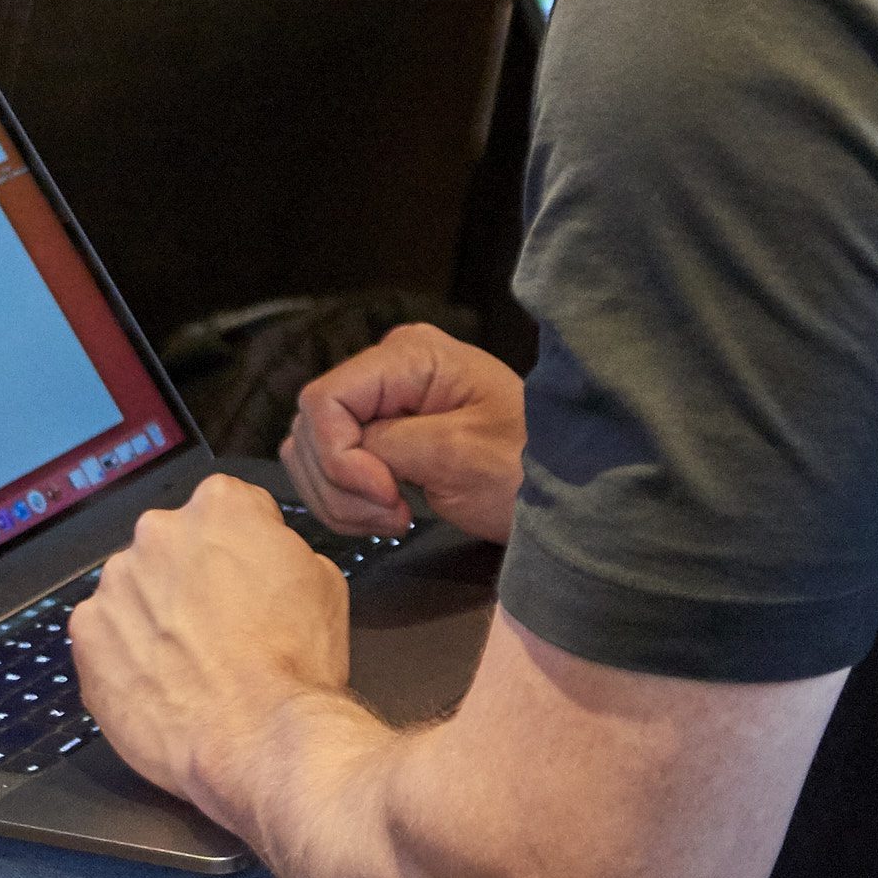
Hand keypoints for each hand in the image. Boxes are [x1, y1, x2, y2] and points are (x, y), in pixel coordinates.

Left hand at [70, 476, 353, 824]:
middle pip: (171, 547)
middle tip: (215, 629)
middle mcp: (159, 530)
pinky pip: (101, 634)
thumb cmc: (296, 663)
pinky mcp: (86, 633)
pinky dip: (121, 654)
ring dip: (152, 616)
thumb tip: (260, 554)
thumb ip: (277, 547)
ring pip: (133, 590)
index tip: (245, 582)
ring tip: (185, 665)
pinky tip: (156, 683)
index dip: (240, 551)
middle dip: (187, 579)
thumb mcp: (322, 579)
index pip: (226, 510)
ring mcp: (116, 581)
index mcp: (220, 505)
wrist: (259, 737)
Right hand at [281, 322, 526, 542]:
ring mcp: (383, 404)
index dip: (338, 456)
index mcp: (407, 356)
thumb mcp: (459, 453)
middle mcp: (386, 371)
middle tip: (393, 517)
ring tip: (393, 521)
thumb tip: (343, 453)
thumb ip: (388, 444)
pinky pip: (335, 471)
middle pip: (313, 428)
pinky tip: (388, 516)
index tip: (385, 496)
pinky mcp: (383, 438)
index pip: (325, 400)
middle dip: (340, 483)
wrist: (564, 490)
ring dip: (341, 499)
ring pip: (313, 453)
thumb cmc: (525, 465)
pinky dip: (348, 503)